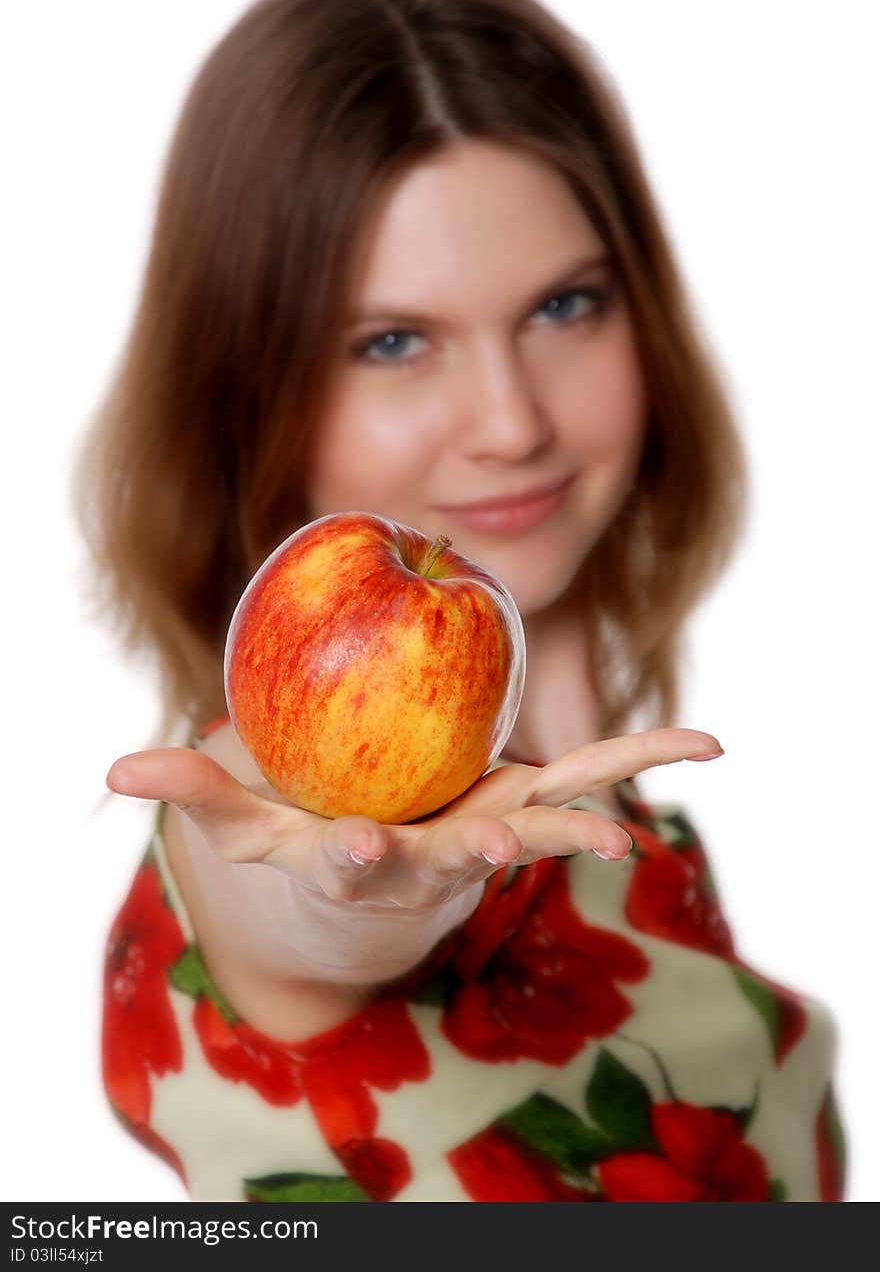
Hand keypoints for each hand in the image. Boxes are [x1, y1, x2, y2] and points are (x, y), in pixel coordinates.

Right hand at [106, 727, 722, 913]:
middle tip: (493, 848)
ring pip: (543, 823)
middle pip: (457, 858)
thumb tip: (117, 768)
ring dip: (582, 826)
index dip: (351, 856)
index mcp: (363, 861)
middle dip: (475, 853)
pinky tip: (706, 743)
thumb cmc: (303, 849)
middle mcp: (435, 857)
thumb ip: (199, 792)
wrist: (380, 882)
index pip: (351, 862)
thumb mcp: (247, 826)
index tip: (350, 847)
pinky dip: (642, 758)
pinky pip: (590, 774)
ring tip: (625, 837)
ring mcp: (489, 832)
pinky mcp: (528, 804)